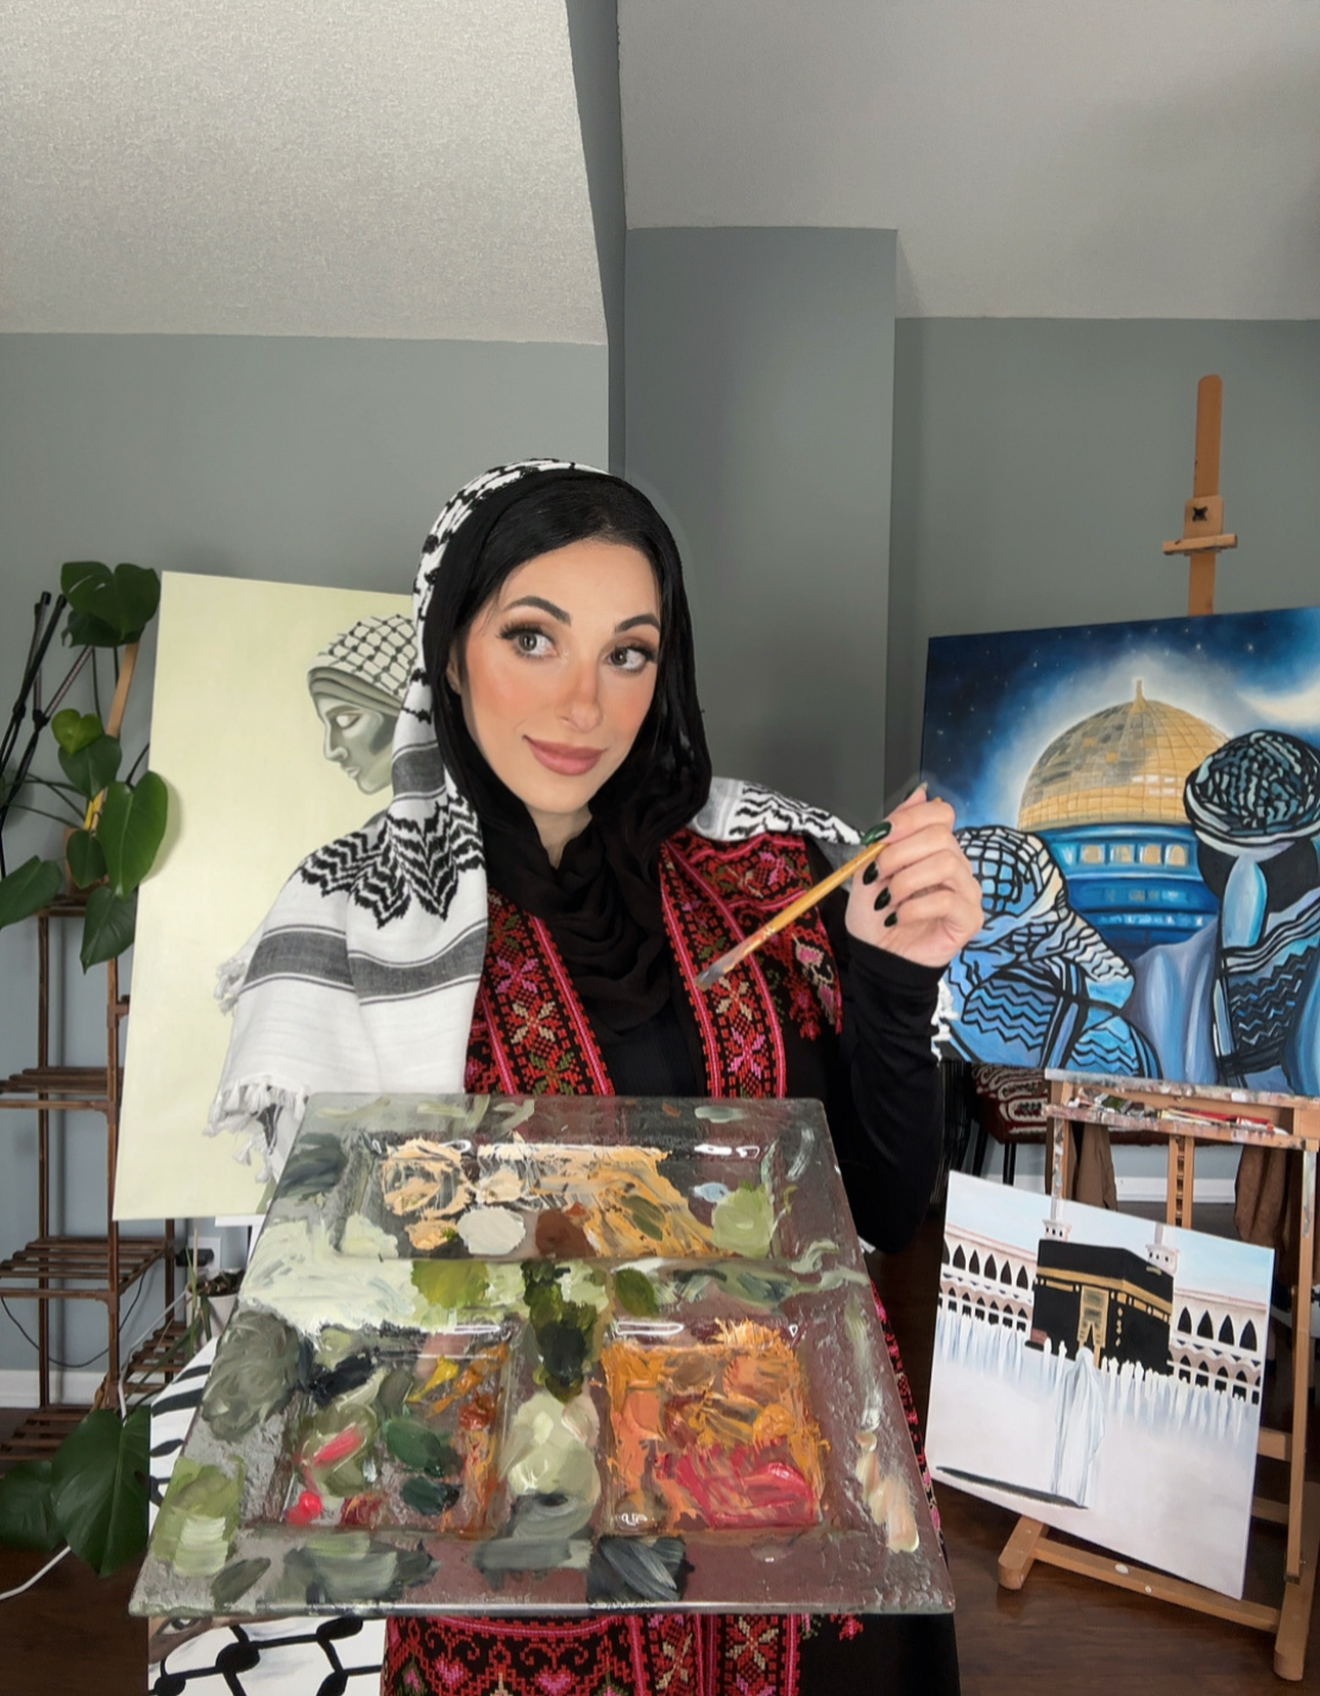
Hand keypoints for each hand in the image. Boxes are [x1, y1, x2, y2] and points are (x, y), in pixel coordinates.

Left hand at [844, 786, 983, 968]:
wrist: (877, 955)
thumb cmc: (876, 913)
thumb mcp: (871, 865)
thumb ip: (894, 831)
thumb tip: (920, 792)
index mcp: (934, 848)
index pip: (941, 814)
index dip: (909, 820)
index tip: (879, 837)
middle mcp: (956, 864)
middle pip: (941, 837)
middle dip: (899, 853)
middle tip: (876, 874)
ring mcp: (967, 891)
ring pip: (946, 864)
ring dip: (906, 881)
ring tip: (888, 900)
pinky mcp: (969, 918)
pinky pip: (948, 899)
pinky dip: (915, 907)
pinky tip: (898, 918)